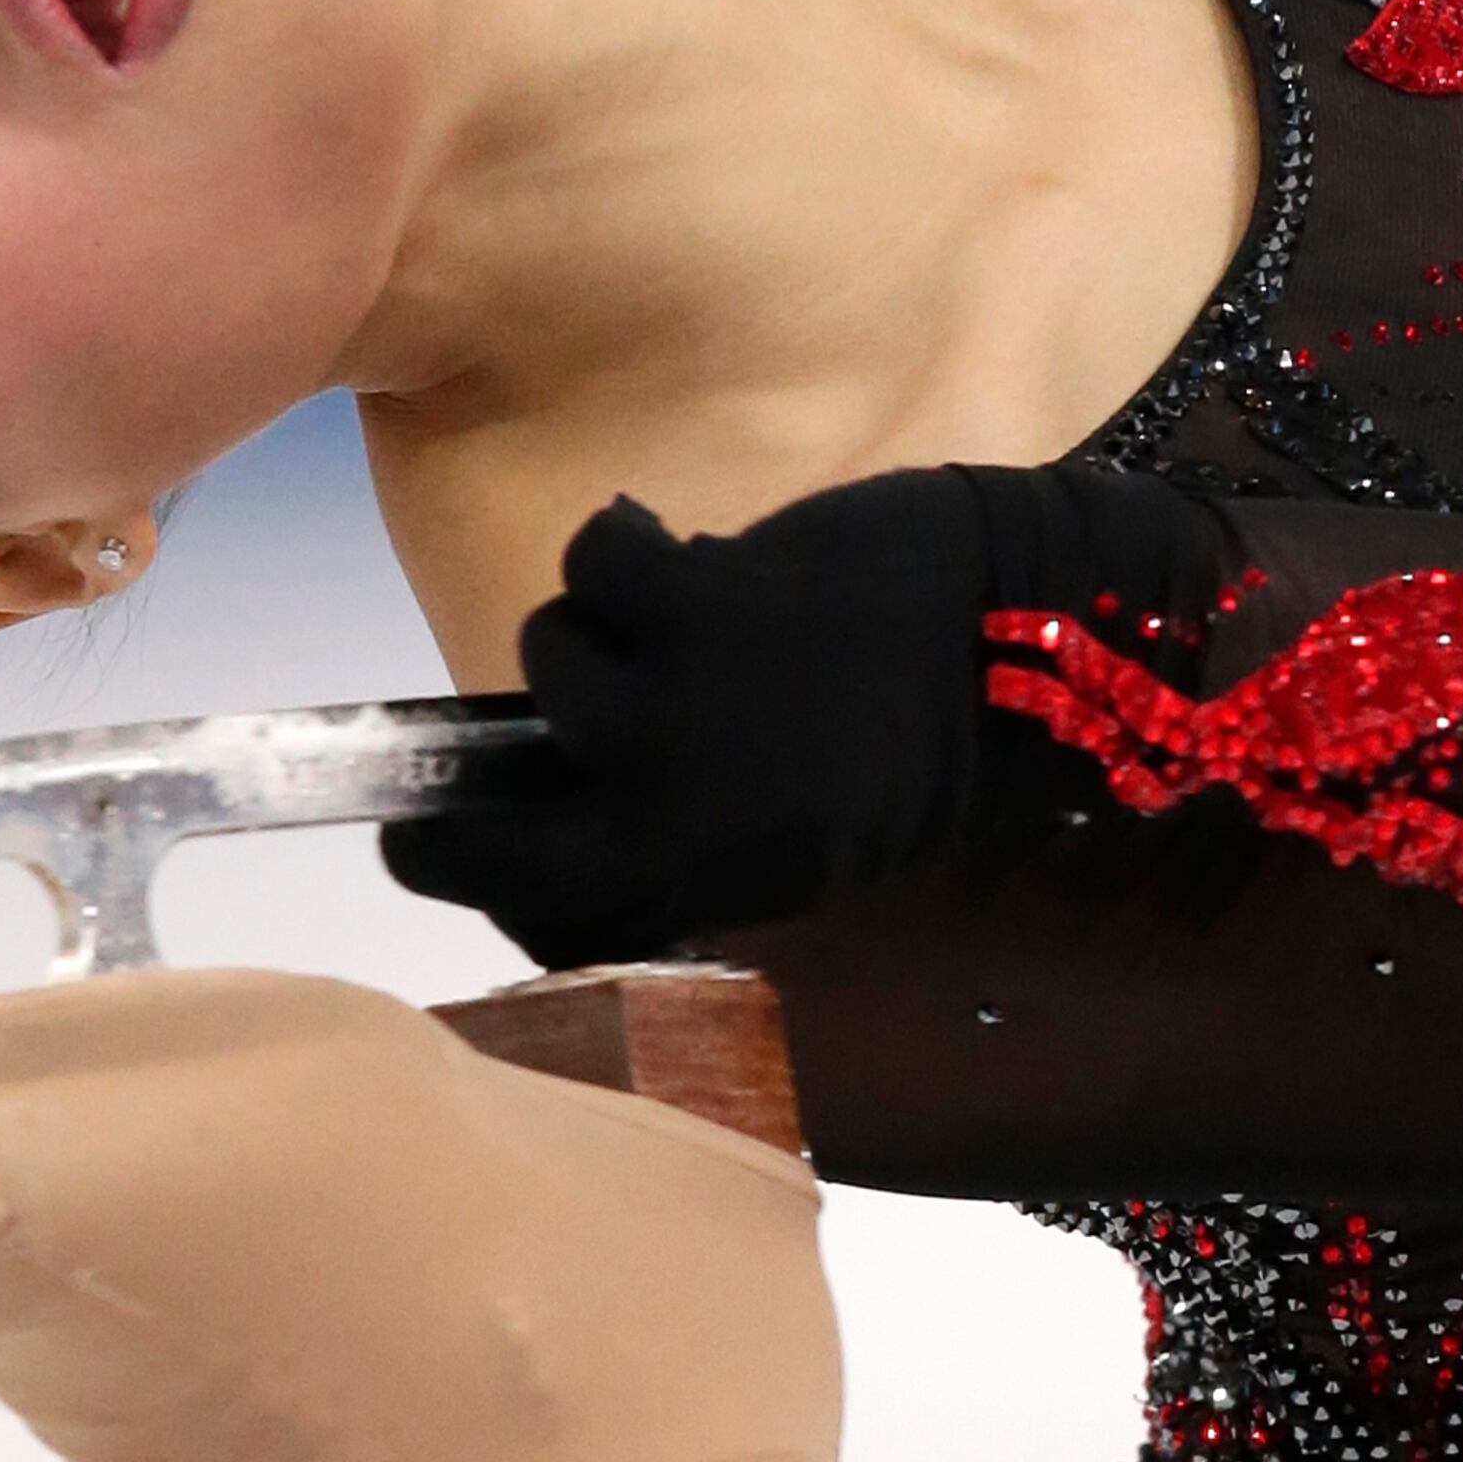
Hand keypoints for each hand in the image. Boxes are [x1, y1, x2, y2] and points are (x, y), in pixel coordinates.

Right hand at [382, 460, 1226, 968]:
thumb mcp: (801, 842)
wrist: (1018, 643)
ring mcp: (685, 712)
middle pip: (498, 830)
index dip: (481, 887)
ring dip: (591, 626)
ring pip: (547, 658)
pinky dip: (621, 543)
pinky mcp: (702, 607)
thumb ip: (687, 848)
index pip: (543, 918)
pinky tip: (673, 548)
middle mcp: (683, 814)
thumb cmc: (911, 741)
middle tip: (444, 770)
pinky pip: (593, 565)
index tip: (444, 850)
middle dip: (451, 807)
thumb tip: (568, 830)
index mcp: (711, 882)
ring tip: (670, 614)